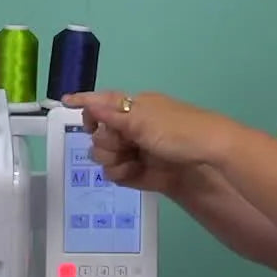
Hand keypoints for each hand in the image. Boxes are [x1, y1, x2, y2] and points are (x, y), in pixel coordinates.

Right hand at [63, 90, 231, 167]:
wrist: (211, 153)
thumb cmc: (178, 129)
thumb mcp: (143, 119)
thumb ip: (112, 114)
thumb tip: (88, 102)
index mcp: (133, 107)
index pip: (102, 103)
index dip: (85, 106)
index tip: (66, 104)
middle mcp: (132, 127)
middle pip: (99, 134)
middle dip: (104, 141)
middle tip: (122, 144)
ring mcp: (137, 150)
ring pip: (106, 156)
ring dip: (112, 159)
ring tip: (129, 161)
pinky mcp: (142, 172)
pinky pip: (118, 174)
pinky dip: (122, 174)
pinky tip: (132, 172)